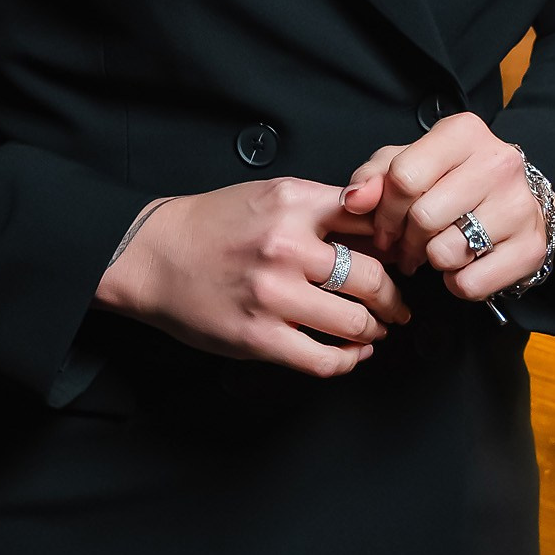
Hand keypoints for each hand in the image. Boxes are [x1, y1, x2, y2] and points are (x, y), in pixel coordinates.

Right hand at [95, 179, 410, 379]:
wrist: (153, 256)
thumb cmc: (213, 224)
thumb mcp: (270, 194)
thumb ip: (324, 205)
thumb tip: (381, 226)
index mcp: (292, 204)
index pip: (370, 220)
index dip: (394, 242)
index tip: (400, 257)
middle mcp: (285, 247)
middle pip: (371, 277)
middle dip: (394, 296)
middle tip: (398, 302)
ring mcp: (272, 295)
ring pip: (355, 322)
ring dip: (376, 329)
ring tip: (377, 327)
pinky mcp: (258, 337)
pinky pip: (322, 359)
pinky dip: (347, 360)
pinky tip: (352, 353)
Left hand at [341, 115, 551, 302]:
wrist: (519, 200)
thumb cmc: (453, 180)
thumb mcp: (409, 164)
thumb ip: (373, 177)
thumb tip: (352, 200)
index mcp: (464, 132)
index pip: (404, 177)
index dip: (385, 212)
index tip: (386, 227)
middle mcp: (498, 162)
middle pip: (424, 217)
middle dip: (406, 241)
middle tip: (409, 246)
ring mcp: (519, 205)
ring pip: (446, 253)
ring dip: (432, 261)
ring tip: (439, 250)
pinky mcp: (531, 248)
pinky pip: (470, 283)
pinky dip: (457, 283)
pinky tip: (464, 264)